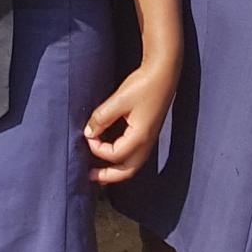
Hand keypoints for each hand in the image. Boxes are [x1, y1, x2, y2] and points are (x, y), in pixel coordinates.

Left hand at [85, 54, 178, 184]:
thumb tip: (88, 133)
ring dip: (116, 170)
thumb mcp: (118, 100)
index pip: (114, 154)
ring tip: (100, 172)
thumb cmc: (142, 85)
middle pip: (127, 171)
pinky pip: (136, 155)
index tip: (87, 135)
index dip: (97, 148)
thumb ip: (101, 118)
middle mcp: (147, 143)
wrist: (163, 74)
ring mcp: (150, 139)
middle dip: (108, 176)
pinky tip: (113, 154)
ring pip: (133, 165)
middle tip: (91, 178)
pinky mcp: (148, 132)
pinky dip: (123, 160)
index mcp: (140, 137)